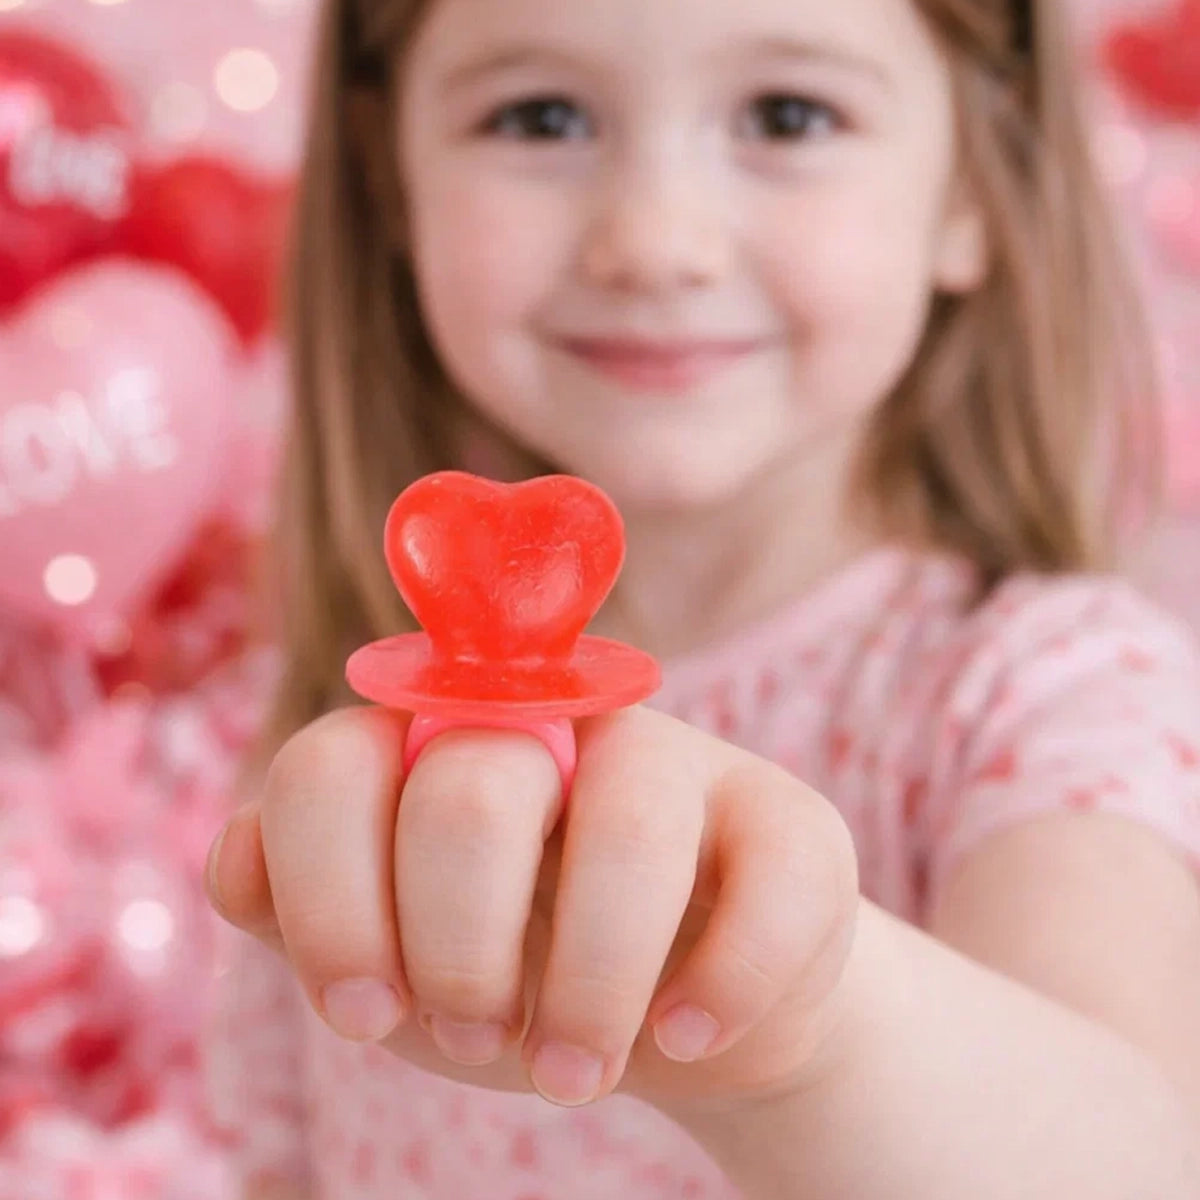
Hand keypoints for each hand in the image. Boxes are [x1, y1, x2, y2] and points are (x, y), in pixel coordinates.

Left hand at [206, 705, 858, 1116]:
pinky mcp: (787, 818)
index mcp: (434, 746)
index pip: (333, 764)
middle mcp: (553, 726)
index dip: (330, 896)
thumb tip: (236, 864)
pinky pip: (767, 885)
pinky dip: (720, 986)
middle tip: (478, 1032)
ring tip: (575, 1068)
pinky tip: (686, 1034)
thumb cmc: (521, 974)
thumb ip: (303, 908)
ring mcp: (675, 762)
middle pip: (469, 792)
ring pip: (627, 825)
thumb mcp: (399, 961)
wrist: (684, 1009)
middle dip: (459, 951)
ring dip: (589, 987)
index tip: (365, 1011)